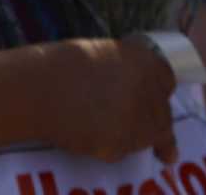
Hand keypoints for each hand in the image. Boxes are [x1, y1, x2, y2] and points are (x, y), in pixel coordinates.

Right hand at [37, 37, 177, 165]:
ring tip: (116, 136)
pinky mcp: (123, 142)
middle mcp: (149, 86)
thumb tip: (129, 89)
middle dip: (153, 122)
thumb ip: (124, 71)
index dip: (158, 92)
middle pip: (163, 113)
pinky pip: (124, 150)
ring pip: (149, 136)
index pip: (167, 79)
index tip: (154, 102)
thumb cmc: (60, 66)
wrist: (38, 87)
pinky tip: (95, 140)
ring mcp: (138, 116)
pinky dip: (113, 149)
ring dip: (137, 138)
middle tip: (145, 132)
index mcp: (144, 59)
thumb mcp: (102, 56)